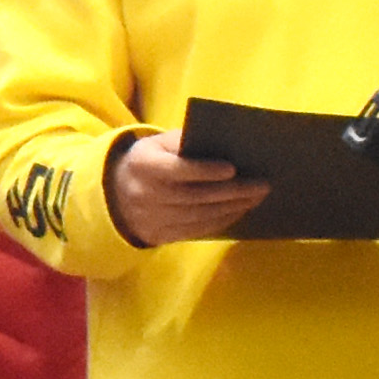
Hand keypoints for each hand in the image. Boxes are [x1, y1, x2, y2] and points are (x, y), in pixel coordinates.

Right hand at [103, 135, 269, 245]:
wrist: (117, 193)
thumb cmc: (150, 160)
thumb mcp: (158, 144)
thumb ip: (184, 142)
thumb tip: (226, 145)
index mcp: (143, 166)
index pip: (177, 170)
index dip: (204, 171)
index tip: (232, 168)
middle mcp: (145, 195)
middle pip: (195, 197)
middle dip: (232, 192)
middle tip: (261, 185)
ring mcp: (153, 219)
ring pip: (200, 216)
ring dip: (233, 208)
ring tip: (256, 197)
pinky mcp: (162, 236)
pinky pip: (197, 231)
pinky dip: (222, 221)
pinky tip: (240, 210)